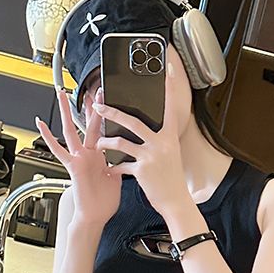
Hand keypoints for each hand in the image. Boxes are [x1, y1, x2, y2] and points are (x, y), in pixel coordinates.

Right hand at [34, 85, 121, 227]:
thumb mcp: (116, 177)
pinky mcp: (72, 166)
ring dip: (67, 112)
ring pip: (71, 130)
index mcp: (100, 156)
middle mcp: (88, 154)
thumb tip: (130, 155)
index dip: (107, 116)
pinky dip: (48, 137)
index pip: (104, 130)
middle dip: (92, 107)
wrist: (95, 217)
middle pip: (89, 125)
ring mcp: (79, 158)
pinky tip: (40, 124)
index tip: (112, 101)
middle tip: (96, 88)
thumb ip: (119, 163)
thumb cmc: (104, 202)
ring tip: (61, 94)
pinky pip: (58, 150)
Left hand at [91, 61, 191, 219]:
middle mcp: (160, 144)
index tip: (165, 71)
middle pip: (133, 121)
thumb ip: (161, 139)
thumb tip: (151, 127)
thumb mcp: (171, 154)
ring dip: (105, 141)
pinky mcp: (142, 171)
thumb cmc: (172, 178)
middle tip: (99, 106)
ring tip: (97, 141)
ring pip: (121, 141)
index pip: (168, 108)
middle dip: (112, 113)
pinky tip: (110, 169)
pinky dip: (113, 167)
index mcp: (169, 137)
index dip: (167, 90)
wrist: (176, 201)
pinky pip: (121, 165)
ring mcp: (150, 157)